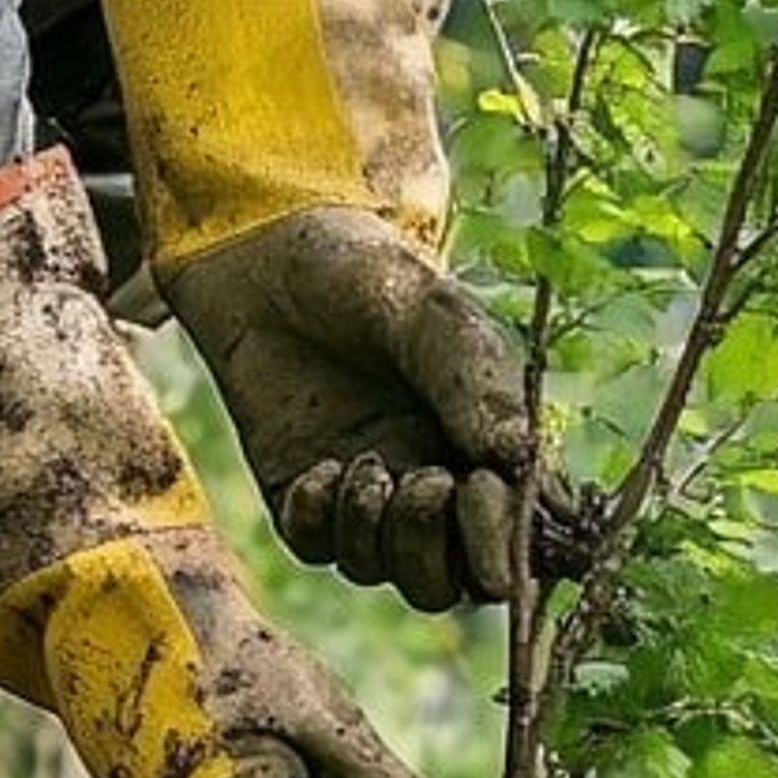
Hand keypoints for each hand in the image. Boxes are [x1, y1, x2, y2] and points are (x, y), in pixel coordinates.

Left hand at [96, 0, 534, 611]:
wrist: (249, 213)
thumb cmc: (340, 234)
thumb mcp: (413, 290)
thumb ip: (465, 367)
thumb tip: (515, 462)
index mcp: (483, 400)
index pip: (528, 505)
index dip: (519, 538)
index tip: (493, 523)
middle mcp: (438, 445)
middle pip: (471, 557)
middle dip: (449, 547)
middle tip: (418, 494)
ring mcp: (376, 471)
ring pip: (406, 564)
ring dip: (391, 542)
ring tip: (366, 480)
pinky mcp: (312, 481)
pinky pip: (340, 547)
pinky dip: (339, 531)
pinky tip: (327, 484)